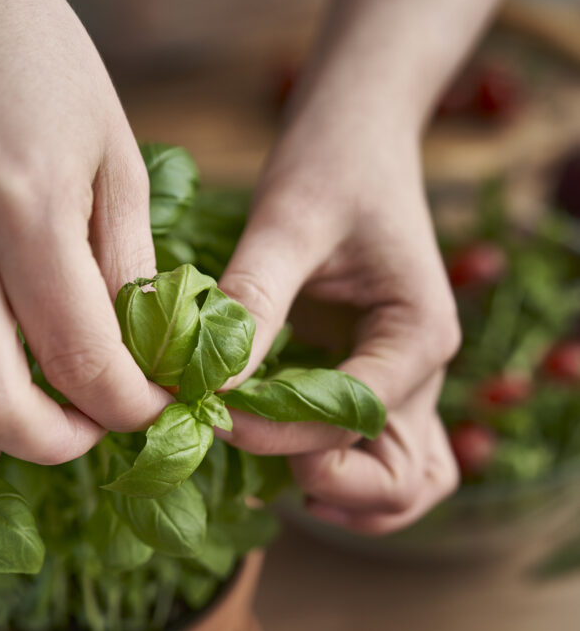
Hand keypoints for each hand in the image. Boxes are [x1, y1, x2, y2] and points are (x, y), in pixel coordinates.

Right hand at [0, 0, 167, 469]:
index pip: (84, 359)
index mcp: (25, 211)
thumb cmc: (33, 64)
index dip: (130, 407)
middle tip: (93, 431)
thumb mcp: (111, 153)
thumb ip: (126, 262)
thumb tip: (140, 352)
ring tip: (17, 435)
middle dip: (61, 443)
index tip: (154, 408)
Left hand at [220, 131, 460, 533]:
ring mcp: (402, 385)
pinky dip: (342, 480)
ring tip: (274, 482)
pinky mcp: (373, 383)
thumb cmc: (332, 161)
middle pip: (396, 478)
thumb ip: (254, 299)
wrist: (358, 133)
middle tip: (244, 445)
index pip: (354, 416)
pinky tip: (285, 466)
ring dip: (344, 498)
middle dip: (322, 482)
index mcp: (418, 336)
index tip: (213, 413)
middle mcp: (421, 373)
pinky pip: (377, 459)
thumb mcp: (289, 218)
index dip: (282, 429)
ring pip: (399, 485)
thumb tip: (209, 382)